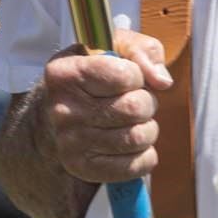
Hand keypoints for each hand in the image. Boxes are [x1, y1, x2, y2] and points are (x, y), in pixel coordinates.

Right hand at [37, 31, 173, 185]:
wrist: (55, 117)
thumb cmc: (94, 77)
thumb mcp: (114, 48)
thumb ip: (143, 51)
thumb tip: (162, 81)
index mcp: (64, 73)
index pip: (124, 76)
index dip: (136, 76)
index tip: (127, 78)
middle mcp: (62, 110)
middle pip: (134, 108)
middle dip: (146, 104)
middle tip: (135, 102)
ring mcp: (70, 143)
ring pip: (138, 138)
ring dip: (147, 129)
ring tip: (134, 122)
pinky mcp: (82, 168)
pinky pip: (135, 166)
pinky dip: (145, 156)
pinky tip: (133, 145)